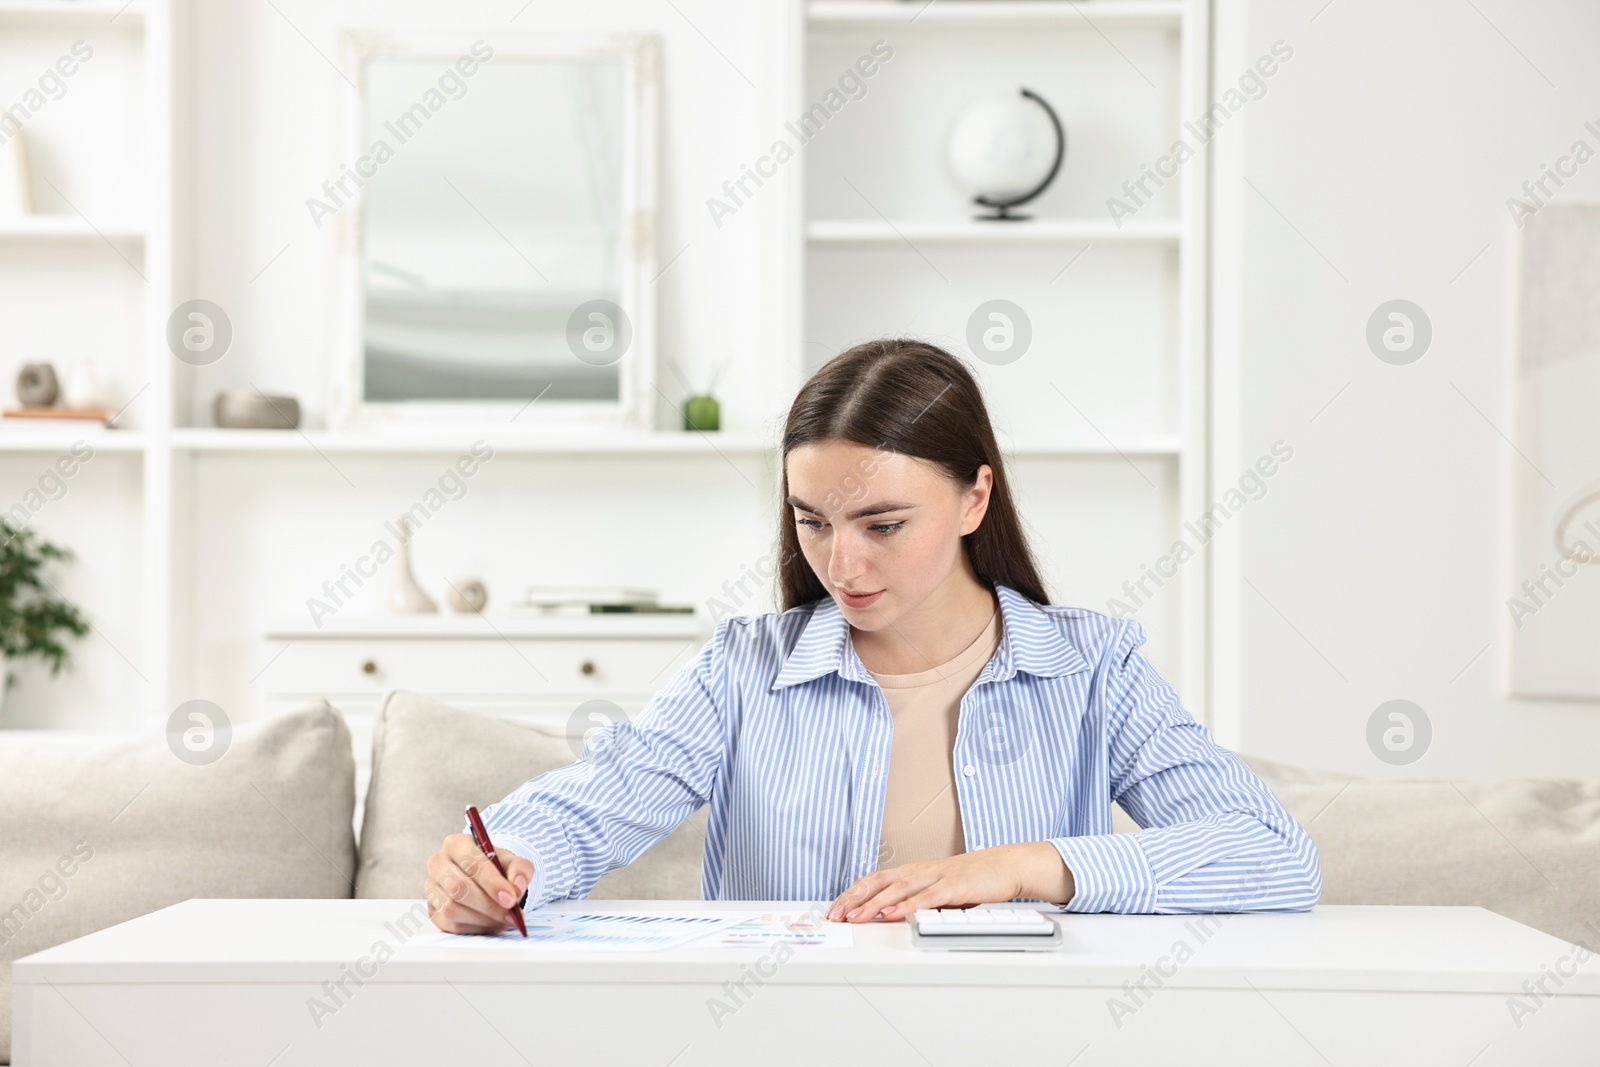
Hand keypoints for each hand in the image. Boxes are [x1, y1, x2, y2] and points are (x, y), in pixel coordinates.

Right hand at [424, 833, 533, 933]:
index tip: (511, 899)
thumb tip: (518, 887)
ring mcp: (431, 888)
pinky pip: (450, 925)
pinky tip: (490, 924)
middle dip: (489, 905)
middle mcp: (438, 863)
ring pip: (452, 908)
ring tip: (503, 920)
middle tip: (511, 915)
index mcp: (456, 844)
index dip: (492, 884)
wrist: (484, 877)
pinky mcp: (432, 909)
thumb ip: (520, 870)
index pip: (471, 864)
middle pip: (459, 888)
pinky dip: (474, 928)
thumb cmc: (496, 867)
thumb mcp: (512, 862)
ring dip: (482, 919)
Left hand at [825, 842, 1073, 922]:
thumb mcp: (936, 890)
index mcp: (913, 872)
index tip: (835, 909)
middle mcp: (919, 871)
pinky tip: (894, 914)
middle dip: (854, 899)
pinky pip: (927, 897)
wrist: (1004, 866)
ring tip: (856, 917)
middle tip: (835, 914)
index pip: (874, 881)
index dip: (852, 894)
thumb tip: (889, 915)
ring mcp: (936, 877)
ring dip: (874, 904)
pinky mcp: (953, 886)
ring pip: (898, 889)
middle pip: (879, 883)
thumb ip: (915, 900)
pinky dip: (909, 905)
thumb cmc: (971, 879)